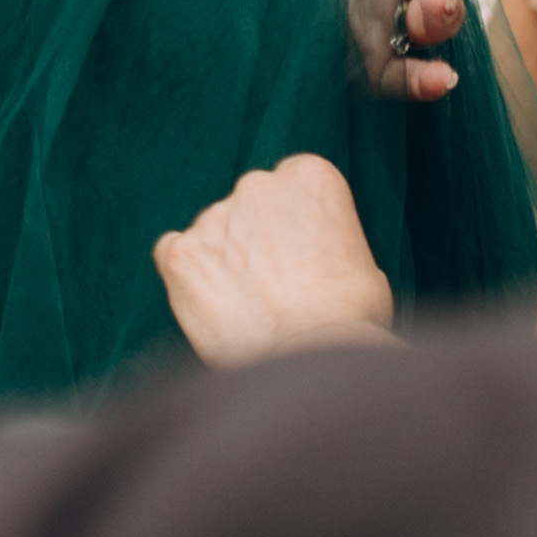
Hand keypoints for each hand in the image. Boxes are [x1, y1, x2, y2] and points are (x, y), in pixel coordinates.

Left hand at [158, 155, 402, 367]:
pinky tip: (212, 309)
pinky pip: (173, 255)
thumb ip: (329, 241)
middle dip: (255, 242)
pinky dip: (186, 279)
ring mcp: (214, 216)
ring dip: (223, 263)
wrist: (315, 359)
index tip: (300, 258)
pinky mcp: (181, 254)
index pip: (289, 184)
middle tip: (274, 291)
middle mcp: (258, 185)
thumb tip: (318, 257)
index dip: (293, 225)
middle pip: (248, 205)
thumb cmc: (351, 319)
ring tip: (247, 311)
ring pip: (212, 233)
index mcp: (310, 177)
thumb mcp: (364, 262)